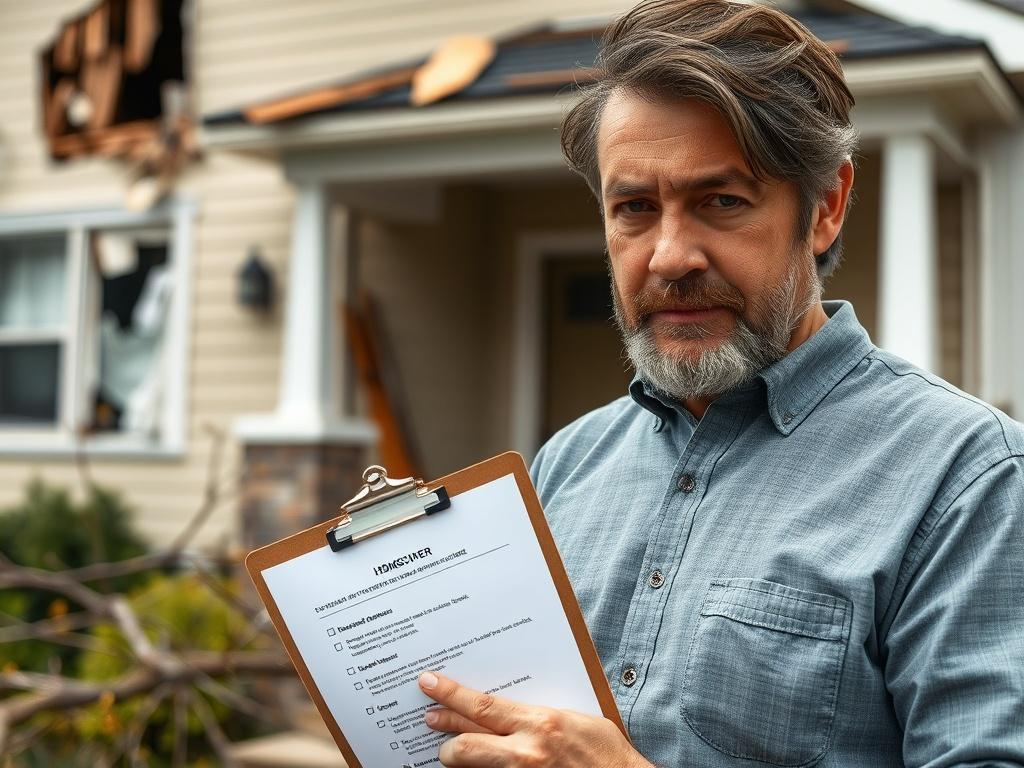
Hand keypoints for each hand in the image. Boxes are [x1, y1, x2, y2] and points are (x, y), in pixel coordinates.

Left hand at [418, 670, 652, 767]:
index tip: (430, 683)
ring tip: (447, 748)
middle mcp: (527, 752)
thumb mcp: (573, 718)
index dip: (451, 694)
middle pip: (464, 744)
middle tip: (430, 718)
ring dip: (456, 757)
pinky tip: (476, 765)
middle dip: (444, 733)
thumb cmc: (606, 753)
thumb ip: (537, 714)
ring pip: (471, 765)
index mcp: (540, 723)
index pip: (482, 706)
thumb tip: (507, 707)